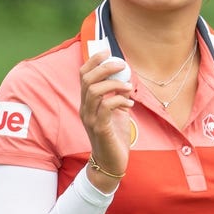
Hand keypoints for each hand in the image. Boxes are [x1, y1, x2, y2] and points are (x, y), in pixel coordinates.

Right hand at [79, 52, 133, 191]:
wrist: (111, 163)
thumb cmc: (114, 137)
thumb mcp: (117, 112)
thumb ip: (118, 96)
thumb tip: (125, 79)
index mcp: (87, 102)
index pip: (83, 75)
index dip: (93, 60)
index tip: (107, 51)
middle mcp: (85, 108)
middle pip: (87, 79)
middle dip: (104, 67)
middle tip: (121, 65)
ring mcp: (90, 119)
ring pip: (94, 91)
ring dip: (114, 84)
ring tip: (128, 86)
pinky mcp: (100, 128)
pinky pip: (107, 107)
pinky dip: (119, 100)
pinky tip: (130, 103)